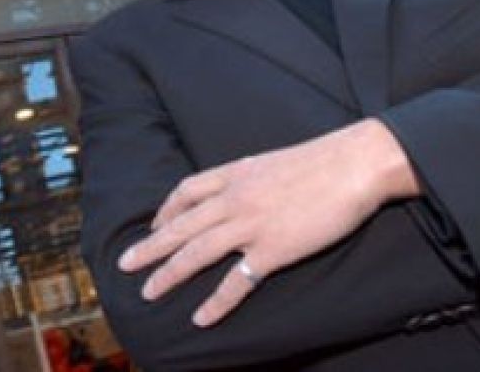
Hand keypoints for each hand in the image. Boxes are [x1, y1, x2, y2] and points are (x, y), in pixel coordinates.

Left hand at [118, 118, 414, 326]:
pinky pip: (236, 282)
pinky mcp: (272, 250)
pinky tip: (201, 318)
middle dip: (150, 247)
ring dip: (168, 275)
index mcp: (235, 173)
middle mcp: (234, 198)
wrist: (354, 164)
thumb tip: (247, 188)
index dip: (165, 212)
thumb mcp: (275, 161)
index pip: (186, 192)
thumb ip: (253, 177)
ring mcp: (250, 225)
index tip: (155, 226)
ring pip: (196, 253)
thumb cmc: (323, 161)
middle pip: (180, 226)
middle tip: (124, 265)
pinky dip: (216, 302)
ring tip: (148, 293)